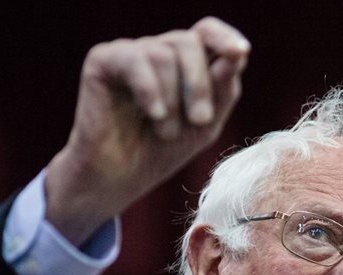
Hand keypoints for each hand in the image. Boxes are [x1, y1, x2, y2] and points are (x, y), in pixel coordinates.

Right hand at [45, 17, 250, 245]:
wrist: (124, 176)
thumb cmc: (166, 150)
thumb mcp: (207, 124)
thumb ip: (224, 89)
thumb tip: (236, 55)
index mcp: (186, 62)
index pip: (207, 31)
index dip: (225, 36)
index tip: (239, 53)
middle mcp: (159, 51)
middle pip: (188, 41)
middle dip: (200, 84)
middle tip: (200, 121)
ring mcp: (130, 53)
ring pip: (162, 53)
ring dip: (173, 99)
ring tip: (166, 131)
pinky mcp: (103, 60)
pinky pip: (133, 60)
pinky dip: (150, 90)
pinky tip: (154, 114)